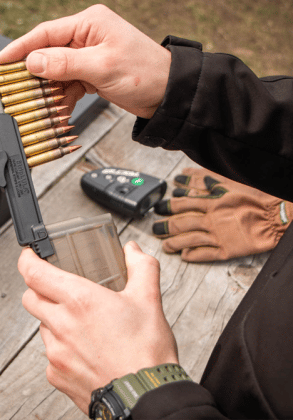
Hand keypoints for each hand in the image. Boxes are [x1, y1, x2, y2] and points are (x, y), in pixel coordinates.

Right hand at [0, 4, 170, 118]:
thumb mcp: (102, 66)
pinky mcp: (93, 75)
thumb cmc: (145, 72)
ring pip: (57, 73)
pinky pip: (69, 86)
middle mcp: (87, 38)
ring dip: (48, 91)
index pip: (46, 33)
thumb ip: (65, 63)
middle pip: (48, 54)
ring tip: (36, 105)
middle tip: (14, 89)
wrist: (167, 94)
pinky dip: (63, 99)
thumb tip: (34, 61)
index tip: (1, 61)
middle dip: (32, 74)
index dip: (20, 48)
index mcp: (89, 24)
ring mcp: (89, 58)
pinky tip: (58, 110)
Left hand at [18, 241, 177, 413]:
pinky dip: (60, 346)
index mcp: (79, 301)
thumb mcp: (149, 299)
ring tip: (80, 321)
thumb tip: (132, 250)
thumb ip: (141, 267)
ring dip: (52, 318)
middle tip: (57, 286)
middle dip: (38, 287)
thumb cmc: (146, 352)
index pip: (34, 273)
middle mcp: (61, 325)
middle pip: (30, 297)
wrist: (147, 397)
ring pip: (40, 326)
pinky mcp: (57, 376)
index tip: (29, 255)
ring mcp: (56, 353)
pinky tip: (84, 347)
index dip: (26, 259)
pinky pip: (49, 354)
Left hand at [153, 167, 292, 261]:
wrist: (275, 217)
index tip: (159, 209)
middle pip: (181, 224)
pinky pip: (205, 254)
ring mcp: (217, 236)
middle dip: (164, 227)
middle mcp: (210, 220)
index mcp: (211, 203)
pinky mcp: (226, 250)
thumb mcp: (228, 182)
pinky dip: (193, 256)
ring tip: (165, 246)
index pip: (182, 205)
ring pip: (189, 240)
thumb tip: (183, 175)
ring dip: (174, 243)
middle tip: (155, 229)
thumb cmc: (254, 198)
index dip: (167, 207)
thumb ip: (204, 179)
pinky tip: (184, 257)